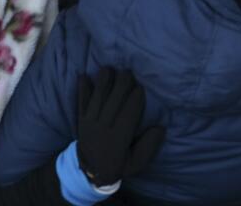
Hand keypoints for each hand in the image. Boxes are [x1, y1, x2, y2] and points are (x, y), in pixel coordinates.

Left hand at [77, 68, 164, 186]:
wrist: (90, 173)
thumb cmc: (118, 165)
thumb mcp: (136, 163)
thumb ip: (148, 147)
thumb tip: (160, 128)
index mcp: (118, 139)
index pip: (128, 115)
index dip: (135, 100)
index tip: (141, 87)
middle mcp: (102, 129)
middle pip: (113, 103)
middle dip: (121, 86)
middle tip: (128, 72)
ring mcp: (89, 124)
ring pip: (97, 100)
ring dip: (102, 83)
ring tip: (108, 69)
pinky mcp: (80, 121)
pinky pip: (81, 104)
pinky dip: (82, 90)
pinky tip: (83, 76)